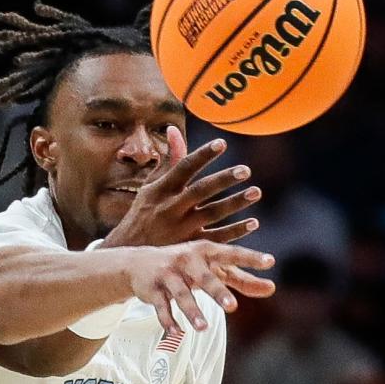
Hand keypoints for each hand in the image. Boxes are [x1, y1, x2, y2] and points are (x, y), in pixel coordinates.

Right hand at [104, 129, 261, 250]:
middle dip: (223, 180)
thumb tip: (174, 129)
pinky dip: (235, 232)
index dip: (203, 155)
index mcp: (162, 190)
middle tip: (245, 170)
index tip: (222, 143)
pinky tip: (253, 222)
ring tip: (255, 192)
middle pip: (201, 191)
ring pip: (212, 214)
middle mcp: (171, 208)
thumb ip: (168, 160)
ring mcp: (181, 229)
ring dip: (235, 203)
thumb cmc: (143, 215)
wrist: (129, 254)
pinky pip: (216, 239)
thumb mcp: (150, 187)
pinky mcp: (189, 248)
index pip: (184, 168)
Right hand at [125, 240, 274, 335]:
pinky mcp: (153, 290)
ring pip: (181, 295)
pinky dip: (168, 321)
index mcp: (206, 252)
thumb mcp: (213, 268)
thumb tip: (272, 289)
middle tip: (232, 307)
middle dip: (217, 292)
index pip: (232, 254)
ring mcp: (168, 275)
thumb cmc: (186, 266)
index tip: (270, 262)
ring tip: (204, 327)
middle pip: (204, 278)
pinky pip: (161, 307)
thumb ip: (242, 279)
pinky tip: (176, 334)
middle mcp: (187, 260)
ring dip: (192, 311)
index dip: (250, 257)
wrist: (139, 263)